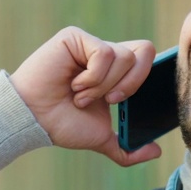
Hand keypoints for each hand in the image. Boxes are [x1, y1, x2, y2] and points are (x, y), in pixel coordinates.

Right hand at [9, 27, 161, 165]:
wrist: (34, 121)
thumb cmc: (61, 124)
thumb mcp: (100, 138)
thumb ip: (127, 148)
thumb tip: (156, 152)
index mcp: (115, 73)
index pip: (147, 61)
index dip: (147, 77)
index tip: (127, 102)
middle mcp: (105, 55)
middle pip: (145, 51)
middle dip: (132, 83)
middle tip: (111, 101)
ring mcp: (90, 44)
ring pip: (124, 57)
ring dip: (103, 86)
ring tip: (80, 95)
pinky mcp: (76, 37)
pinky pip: (104, 53)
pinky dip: (93, 77)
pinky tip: (74, 84)